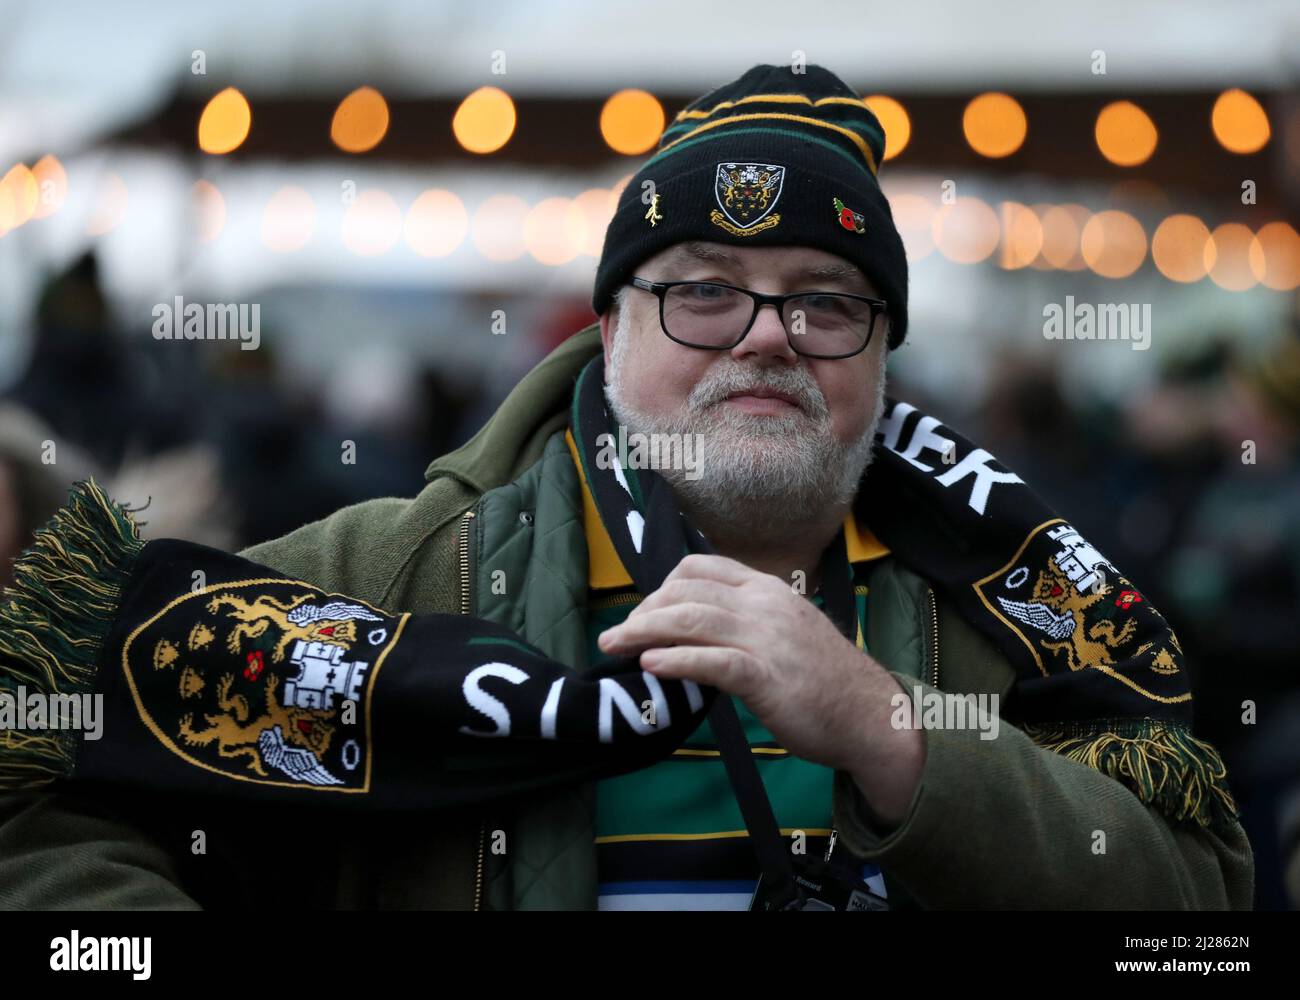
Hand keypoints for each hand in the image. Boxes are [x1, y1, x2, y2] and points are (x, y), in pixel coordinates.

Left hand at [597, 553, 922, 824]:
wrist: (871, 714)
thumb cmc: (824, 678)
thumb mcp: (785, 630)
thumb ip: (746, 620)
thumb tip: (696, 625)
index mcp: (767, 588)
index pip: (699, 568)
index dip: (660, 588)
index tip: (642, 614)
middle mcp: (765, 604)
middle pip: (685, 592)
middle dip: (643, 611)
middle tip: (617, 637)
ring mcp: (767, 638)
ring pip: (691, 621)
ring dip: (644, 632)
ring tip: (614, 646)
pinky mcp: (767, 676)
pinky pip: (713, 661)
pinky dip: (676, 660)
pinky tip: (651, 665)